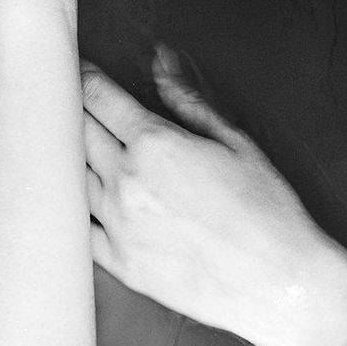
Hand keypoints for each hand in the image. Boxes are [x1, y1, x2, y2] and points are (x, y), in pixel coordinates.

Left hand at [82, 47, 346, 345]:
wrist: (281, 284)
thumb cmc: (268, 210)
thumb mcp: (235, 142)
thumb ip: (188, 99)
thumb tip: (160, 61)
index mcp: (154, 143)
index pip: (99, 97)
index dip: (83, 76)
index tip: (76, 68)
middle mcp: (126, 181)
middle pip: (76, 130)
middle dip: (70, 109)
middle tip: (64, 98)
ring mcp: (117, 225)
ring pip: (70, 177)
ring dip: (66, 156)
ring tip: (66, 143)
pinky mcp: (119, 263)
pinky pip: (78, 228)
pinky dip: (74, 209)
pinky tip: (77, 198)